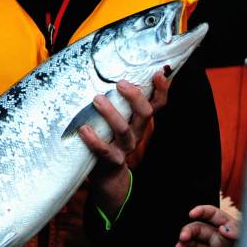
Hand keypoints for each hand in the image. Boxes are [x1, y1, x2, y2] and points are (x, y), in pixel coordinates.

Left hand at [79, 71, 168, 217]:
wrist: (108, 175)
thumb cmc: (110, 138)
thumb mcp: (119, 119)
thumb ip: (119, 101)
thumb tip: (109, 71)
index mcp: (140, 121)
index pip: (158, 104)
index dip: (162, 89)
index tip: (159, 72)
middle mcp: (137, 133)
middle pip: (145, 113)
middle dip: (135, 97)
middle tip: (120, 83)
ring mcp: (125, 148)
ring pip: (124, 130)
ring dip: (111, 113)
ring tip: (97, 99)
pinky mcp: (112, 160)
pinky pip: (104, 150)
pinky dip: (94, 139)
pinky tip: (84, 129)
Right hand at [175, 205, 240, 246]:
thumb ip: (238, 233)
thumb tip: (222, 229)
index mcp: (229, 227)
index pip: (213, 214)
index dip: (201, 211)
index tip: (192, 214)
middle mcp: (219, 238)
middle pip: (199, 229)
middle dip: (188, 230)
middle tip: (183, 237)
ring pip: (194, 246)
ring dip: (184, 245)